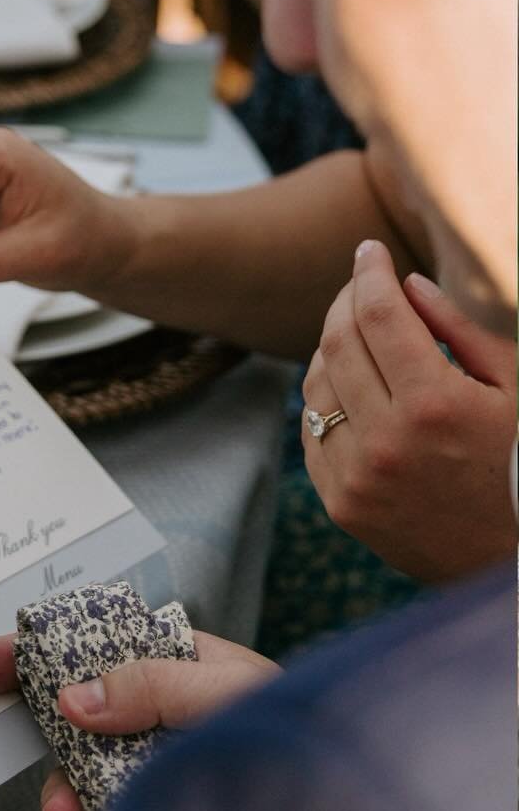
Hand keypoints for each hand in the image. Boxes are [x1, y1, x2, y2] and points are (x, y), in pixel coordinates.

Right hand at [0, 629, 278, 810]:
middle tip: (56, 807)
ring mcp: (159, 765)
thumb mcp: (222, 690)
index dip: (22, 656)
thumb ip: (148, 686)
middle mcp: (157, 713)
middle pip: (75, 726)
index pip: (83, 648)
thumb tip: (72, 699)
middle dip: (54, 766)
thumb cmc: (296, 728)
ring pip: (88, 782)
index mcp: (169, 662)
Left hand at [302, 240, 516, 581]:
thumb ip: (460, 328)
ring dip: (332, 347)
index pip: (378, 314)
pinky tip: (353, 386)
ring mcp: (357, 477)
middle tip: (362, 282)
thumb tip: (406, 283)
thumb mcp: (512, 388)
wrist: (510, 560)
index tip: (368, 250)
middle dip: (347, 300)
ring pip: (316, 384)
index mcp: (435, 406)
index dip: (368, 272)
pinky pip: (312, 430)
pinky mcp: (340, 504)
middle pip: (338, 342)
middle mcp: (386, 442)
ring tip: (360, 335)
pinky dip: (327, 397)